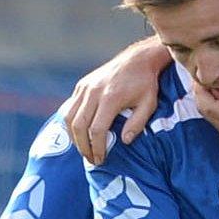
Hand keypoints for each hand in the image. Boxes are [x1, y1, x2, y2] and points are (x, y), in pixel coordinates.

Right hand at [65, 37, 169, 164]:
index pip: (97, 130)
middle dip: (83, 146)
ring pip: (69, 117)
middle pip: (79, 126)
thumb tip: (123, 142)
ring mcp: (85, 87)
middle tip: (90, 159)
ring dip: (74, 136)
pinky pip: (70, 107)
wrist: (138, 59)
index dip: (97, 147)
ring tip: (84, 149)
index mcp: (110, 98)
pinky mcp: (81, 85)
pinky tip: (79, 133)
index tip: (100, 159)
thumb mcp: (149, 104)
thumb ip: (137, 124)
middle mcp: (93, 92)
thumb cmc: (146, 84)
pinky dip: (71, 122)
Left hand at [194, 62, 218, 173]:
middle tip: (202, 79)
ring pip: (209, 118)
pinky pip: (217, 123)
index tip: (199, 76)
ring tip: (212, 87)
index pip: (207, 105)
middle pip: (204, 111)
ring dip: (207, 103)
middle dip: (199, 94)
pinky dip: (215, 111)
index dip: (199, 90)